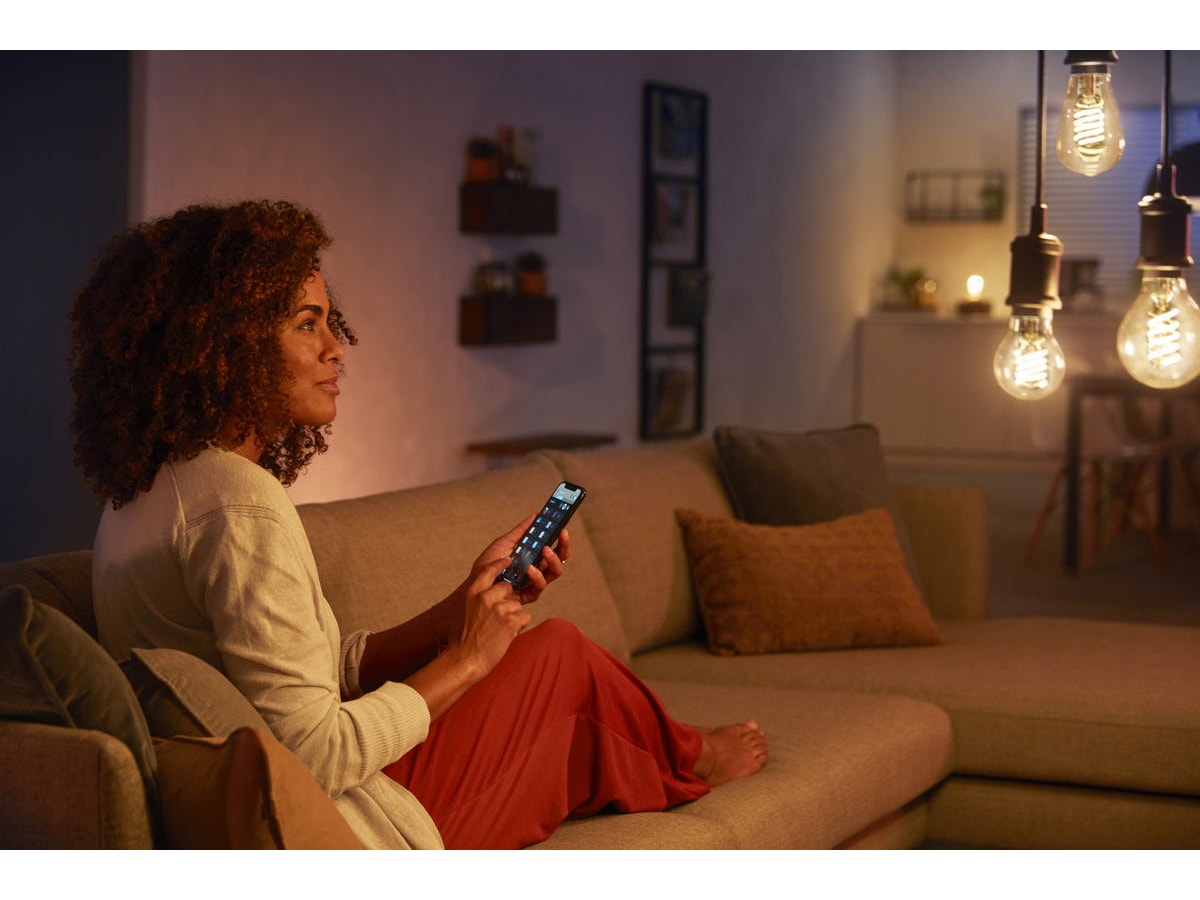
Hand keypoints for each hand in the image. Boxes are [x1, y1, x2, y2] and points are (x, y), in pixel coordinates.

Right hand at [448, 555, 530, 681]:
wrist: (463, 661)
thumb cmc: (461, 640)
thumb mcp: (464, 612)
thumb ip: (476, 599)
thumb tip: (490, 594)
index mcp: (472, 593)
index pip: (489, 570)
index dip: (500, 564)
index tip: (508, 560)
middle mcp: (486, 597)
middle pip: (507, 588)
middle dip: (507, 600)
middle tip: (499, 617)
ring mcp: (499, 609)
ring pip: (517, 605)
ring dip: (513, 617)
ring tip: (500, 631)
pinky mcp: (511, 621)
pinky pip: (524, 617)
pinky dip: (519, 626)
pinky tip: (507, 636)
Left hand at [477, 515, 570, 605]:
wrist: (475, 586)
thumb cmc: (487, 566)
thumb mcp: (503, 543)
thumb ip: (520, 531)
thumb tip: (535, 515)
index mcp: (533, 556)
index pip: (553, 546)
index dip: (561, 538)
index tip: (563, 527)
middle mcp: (537, 568)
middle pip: (559, 559)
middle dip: (564, 546)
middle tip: (561, 535)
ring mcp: (534, 582)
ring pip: (555, 572)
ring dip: (553, 559)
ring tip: (545, 550)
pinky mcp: (529, 594)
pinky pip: (540, 586)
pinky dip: (536, 575)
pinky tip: (529, 568)